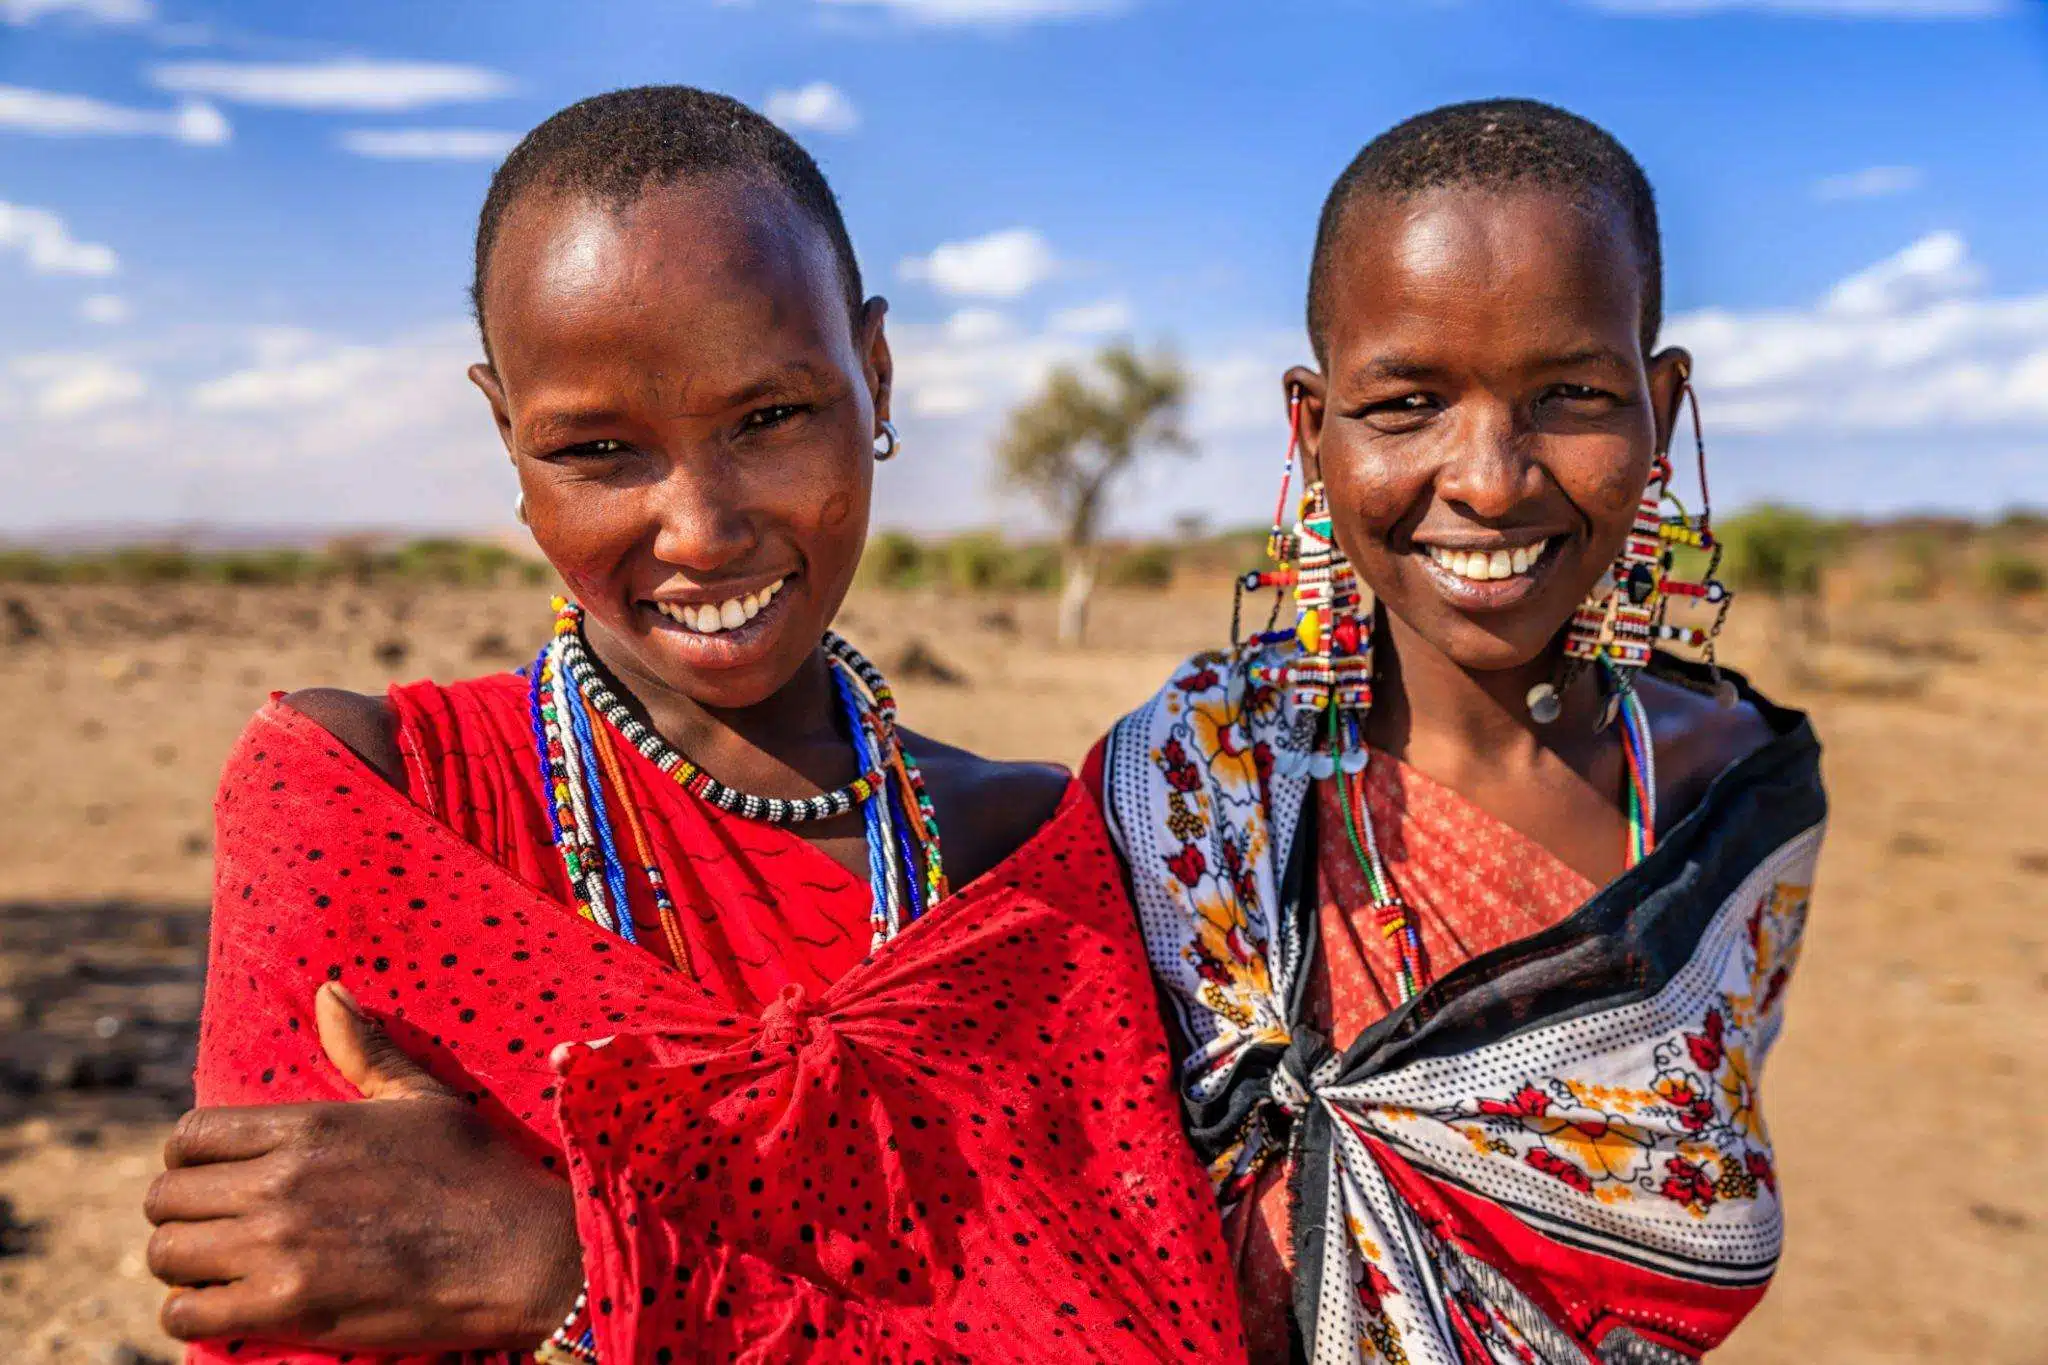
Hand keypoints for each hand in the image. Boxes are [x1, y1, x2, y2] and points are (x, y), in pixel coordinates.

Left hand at [144, 983, 582, 1349]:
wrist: (518, 1253)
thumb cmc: (477, 1171)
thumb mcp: (423, 1097)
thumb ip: (365, 1049)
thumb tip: (327, 992)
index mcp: (307, 1125)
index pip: (190, 1136)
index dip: (190, 1157)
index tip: (214, 1175)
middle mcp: (280, 1181)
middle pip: (166, 1198)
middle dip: (183, 1211)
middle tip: (218, 1225)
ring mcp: (278, 1247)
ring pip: (167, 1255)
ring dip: (186, 1262)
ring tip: (220, 1265)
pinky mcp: (287, 1308)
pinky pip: (187, 1314)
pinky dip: (195, 1312)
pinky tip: (230, 1304)